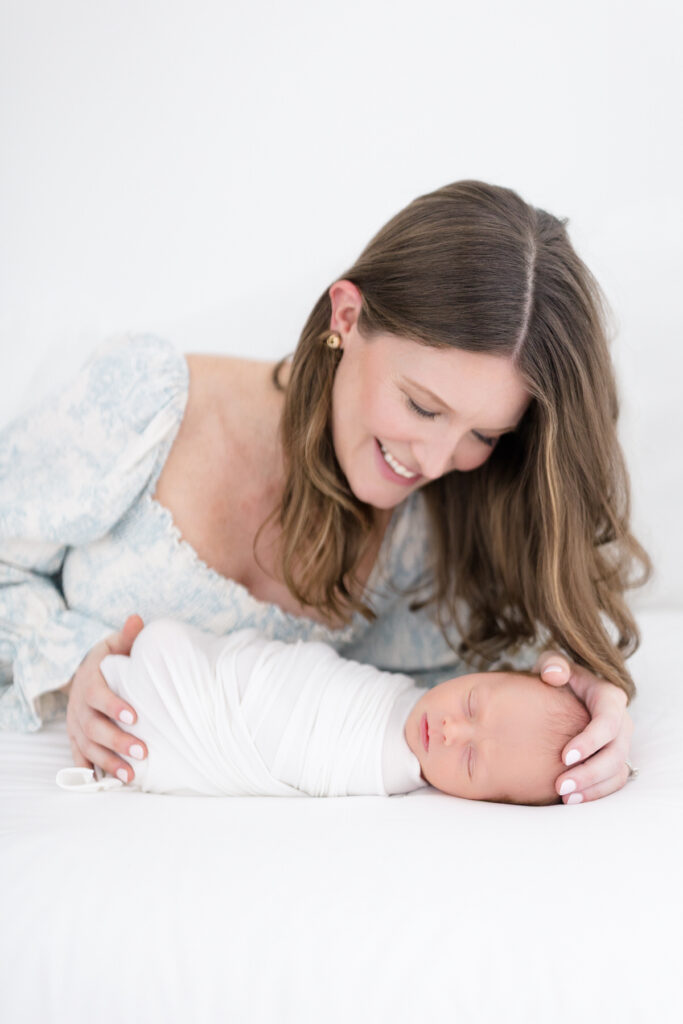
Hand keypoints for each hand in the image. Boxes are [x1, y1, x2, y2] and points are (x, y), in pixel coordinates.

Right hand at [64, 614, 146, 783]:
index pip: (98, 694)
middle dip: (117, 741)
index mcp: (90, 681)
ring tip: (131, 776)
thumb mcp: (116, 645)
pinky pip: (80, 758)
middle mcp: (79, 706)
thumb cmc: (111, 660)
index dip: (114, 706)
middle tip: (143, 751)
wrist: (88, 674)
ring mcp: (76, 725)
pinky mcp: (76, 739)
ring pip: (88, 747)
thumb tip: (137, 618)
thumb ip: (128, 636)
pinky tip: (106, 785)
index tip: (134, 716)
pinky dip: (90, 772)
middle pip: (94, 726)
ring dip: (108, 762)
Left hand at [533, 650, 633, 804]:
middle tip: (560, 786)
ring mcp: (619, 744)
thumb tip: (554, 674)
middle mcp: (621, 723)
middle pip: (615, 753)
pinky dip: (595, 793)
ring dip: (594, 788)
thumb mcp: (552, 664)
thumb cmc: (555, 677)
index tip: (564, 757)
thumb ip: (552, 664)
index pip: (608, 722)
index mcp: (609, 698)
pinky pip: (612, 782)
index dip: (590, 741)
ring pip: (617, 772)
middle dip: (590, 772)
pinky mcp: (612, 761)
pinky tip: (570, 802)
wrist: (561, 693)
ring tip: (566, 799)